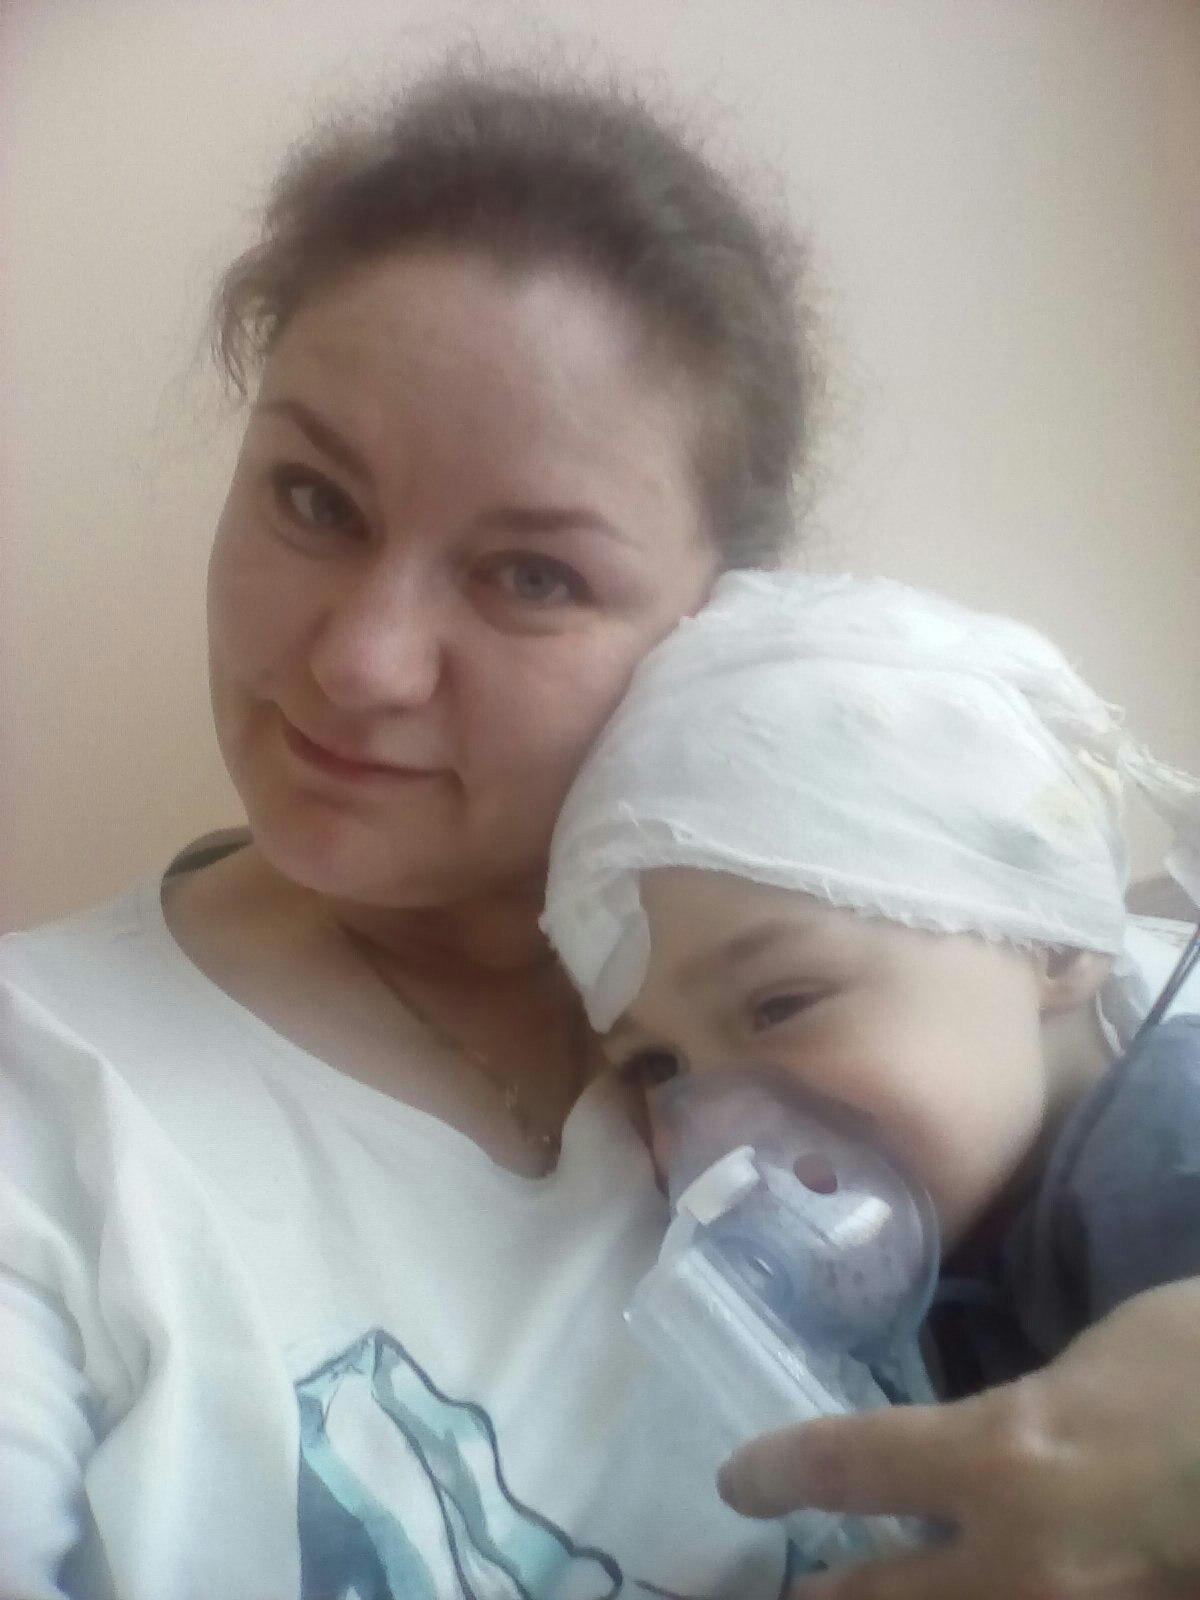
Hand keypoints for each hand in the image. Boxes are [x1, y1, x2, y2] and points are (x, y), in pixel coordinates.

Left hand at [717, 1280, 1199, 1597]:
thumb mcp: (1096, 1365)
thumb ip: (1025, 1416)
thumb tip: (994, 1447)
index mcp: (1006, 1457)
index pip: (851, 1466)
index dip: (782, 1472)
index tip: (741, 1477)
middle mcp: (1023, 1561)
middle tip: (783, 1593)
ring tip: (852, 1598)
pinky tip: (982, 1592)